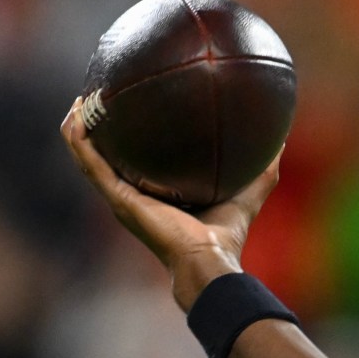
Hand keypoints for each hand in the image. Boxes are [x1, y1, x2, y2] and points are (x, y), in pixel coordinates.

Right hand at [59, 99, 283, 308]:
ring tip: (80, 100)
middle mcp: (133, 196)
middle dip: (100, 129)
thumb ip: (264, 163)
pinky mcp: (117, 198)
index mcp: (156, 194)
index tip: (131, 109)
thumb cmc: (227, 235)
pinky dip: (78, 140)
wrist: (208, 259)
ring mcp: (120, 198)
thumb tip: (282, 135)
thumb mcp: (250, 188)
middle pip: (107, 158)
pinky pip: (91, 162)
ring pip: (89, 157)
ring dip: (79, 128)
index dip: (132, 139)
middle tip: (99, 98)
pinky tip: (76, 115)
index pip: (138, 164)